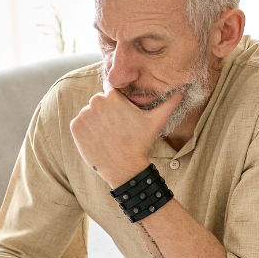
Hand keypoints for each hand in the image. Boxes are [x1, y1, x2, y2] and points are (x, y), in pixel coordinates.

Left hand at [70, 88, 184, 186]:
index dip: (117, 102)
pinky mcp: (75, 127)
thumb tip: (183, 90)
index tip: (122, 115)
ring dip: (97, 121)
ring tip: (109, 135)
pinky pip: (80, 124)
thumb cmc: (140, 143)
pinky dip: (87, 131)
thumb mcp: (156, 121)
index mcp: (113, 96)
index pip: (111, 90)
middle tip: (118, 128)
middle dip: (107, 112)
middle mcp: (96, 101)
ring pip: (90, 113)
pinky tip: (99, 139)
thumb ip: (169, 103)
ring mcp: (84, 114)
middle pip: (100, 102)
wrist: (124, 167)